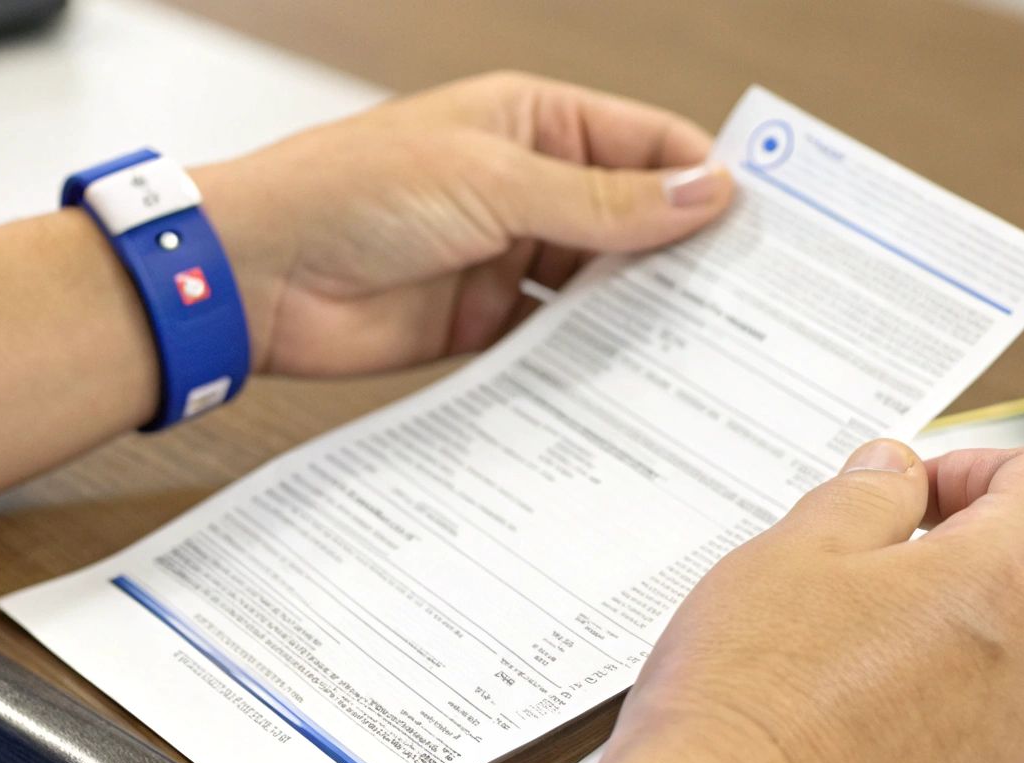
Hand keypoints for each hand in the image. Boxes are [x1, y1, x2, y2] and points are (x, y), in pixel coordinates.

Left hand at [192, 71, 733, 376]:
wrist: (257, 275)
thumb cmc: (353, 192)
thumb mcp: (493, 184)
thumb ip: (602, 202)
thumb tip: (704, 192)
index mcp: (534, 122)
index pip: (647, 143)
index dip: (705, 179)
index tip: (765, 227)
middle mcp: (528, 187)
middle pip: (633, 220)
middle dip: (684, 255)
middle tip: (751, 300)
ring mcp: (508, 257)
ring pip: (600, 286)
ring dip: (642, 313)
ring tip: (707, 348)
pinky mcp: (484, 325)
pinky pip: (556, 343)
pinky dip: (591, 358)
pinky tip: (635, 379)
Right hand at [591, 440, 1023, 762]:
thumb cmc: (750, 703)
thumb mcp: (792, 554)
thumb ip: (864, 496)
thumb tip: (896, 475)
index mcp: (1002, 588)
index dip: (979, 467)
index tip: (916, 491)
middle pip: (1017, 581)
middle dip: (939, 566)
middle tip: (838, 584)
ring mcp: (1015, 756)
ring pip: (989, 666)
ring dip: (925, 648)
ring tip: (822, 671)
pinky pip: (966, 742)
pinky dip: (914, 723)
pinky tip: (832, 734)